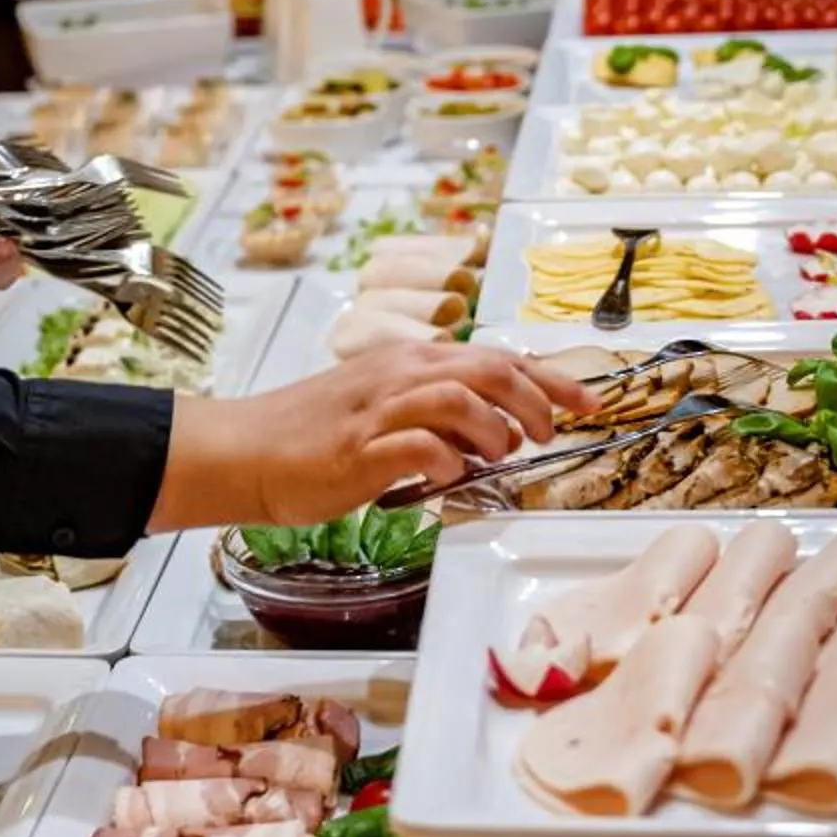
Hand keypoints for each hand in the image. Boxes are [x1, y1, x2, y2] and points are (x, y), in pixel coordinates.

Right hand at [148, 339, 596, 532]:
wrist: (245, 450)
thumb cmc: (313, 435)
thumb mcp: (383, 408)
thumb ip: (438, 415)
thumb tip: (497, 431)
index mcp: (409, 364)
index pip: (498, 357)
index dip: (553, 379)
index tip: (591, 403)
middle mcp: (399, 376)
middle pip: (491, 369)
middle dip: (537, 401)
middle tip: (548, 434)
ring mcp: (378, 411)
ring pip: (461, 398)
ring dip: (494, 430)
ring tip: (498, 456)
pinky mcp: (358, 450)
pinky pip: (419, 447)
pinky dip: (447, 462)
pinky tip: (449, 478)